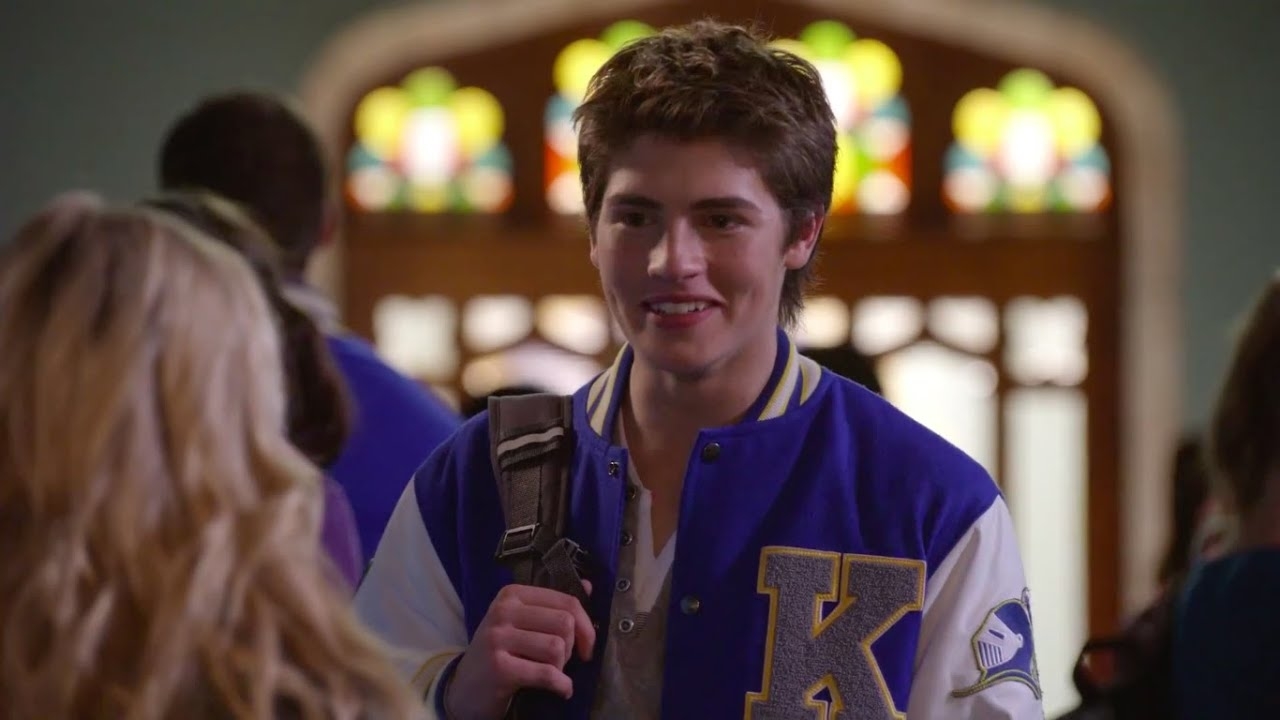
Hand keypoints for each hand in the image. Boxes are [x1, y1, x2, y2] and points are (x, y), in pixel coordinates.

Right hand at [444, 582, 594, 719]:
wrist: (465, 689)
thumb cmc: (500, 653)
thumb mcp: (522, 623)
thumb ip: (553, 605)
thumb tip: (588, 586)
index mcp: (513, 594)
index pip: (566, 601)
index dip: (586, 626)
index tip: (586, 646)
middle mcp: (503, 611)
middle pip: (564, 623)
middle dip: (571, 647)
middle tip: (561, 662)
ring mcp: (498, 638)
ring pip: (557, 647)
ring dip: (562, 667)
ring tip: (552, 673)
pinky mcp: (499, 667)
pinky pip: (547, 673)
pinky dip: (562, 685)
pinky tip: (561, 689)